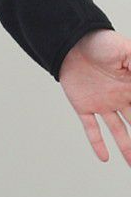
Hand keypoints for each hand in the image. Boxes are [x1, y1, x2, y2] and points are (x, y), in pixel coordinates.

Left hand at [58, 29, 130, 164]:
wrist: (71, 38)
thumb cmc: (101, 41)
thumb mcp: (126, 52)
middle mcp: (120, 97)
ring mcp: (102, 102)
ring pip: (118, 131)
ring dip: (126, 148)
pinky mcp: (84, 104)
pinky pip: (91, 128)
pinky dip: (96, 143)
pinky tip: (104, 158)